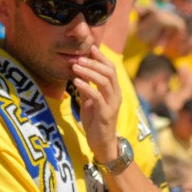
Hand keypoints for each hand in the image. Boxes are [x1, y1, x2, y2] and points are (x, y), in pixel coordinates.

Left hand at [72, 45, 120, 162]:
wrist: (102, 144)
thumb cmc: (96, 121)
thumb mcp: (91, 101)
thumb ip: (88, 87)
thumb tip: (79, 71)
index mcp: (114, 90)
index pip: (111, 68)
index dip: (101, 57)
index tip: (90, 47)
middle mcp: (116, 95)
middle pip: (109, 72)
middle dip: (94, 62)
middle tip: (78, 57)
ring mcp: (112, 104)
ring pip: (104, 82)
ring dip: (89, 72)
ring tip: (75, 66)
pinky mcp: (105, 114)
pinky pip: (97, 97)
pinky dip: (86, 87)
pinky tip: (76, 82)